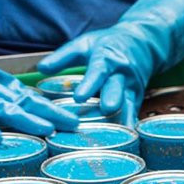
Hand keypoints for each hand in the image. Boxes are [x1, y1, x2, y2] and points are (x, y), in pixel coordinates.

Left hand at [38, 0, 183, 126]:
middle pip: (118, 89)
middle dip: (113, 100)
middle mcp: (122, 74)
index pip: (98, 72)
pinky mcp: (137, 98)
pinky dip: (128, 126)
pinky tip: (123, 141)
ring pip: (128, 104)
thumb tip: (41, 69)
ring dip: (122, 118)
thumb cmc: (108, 44)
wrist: (143, 42)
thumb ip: (63, 56)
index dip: (89, 84)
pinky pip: (132, 113)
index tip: (79, 97)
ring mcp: (132, 87)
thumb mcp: (85, 43)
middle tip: (106, 110)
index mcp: (107, 58)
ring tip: (117, 136)